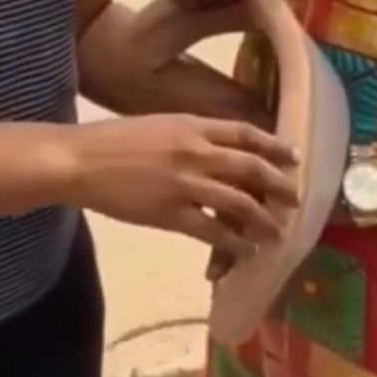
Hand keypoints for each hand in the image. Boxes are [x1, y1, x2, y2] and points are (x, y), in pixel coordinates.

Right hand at [69, 114, 298, 256]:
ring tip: (277, 233)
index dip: (274, 146)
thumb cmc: (113, 140)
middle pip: (251, 168)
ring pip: (239, 203)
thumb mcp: (158, 125)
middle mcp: (195, 152)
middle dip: (279, 186)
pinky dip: (234, 244)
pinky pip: (212, 232)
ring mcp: (185, 184)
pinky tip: (245, 251)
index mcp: (191, 125)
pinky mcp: (171, 214)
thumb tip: (214, 149)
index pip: (244, 134)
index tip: (293, 157)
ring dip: (263, 220)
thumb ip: (188, 135)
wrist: (81, 160)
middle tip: (296, 199)